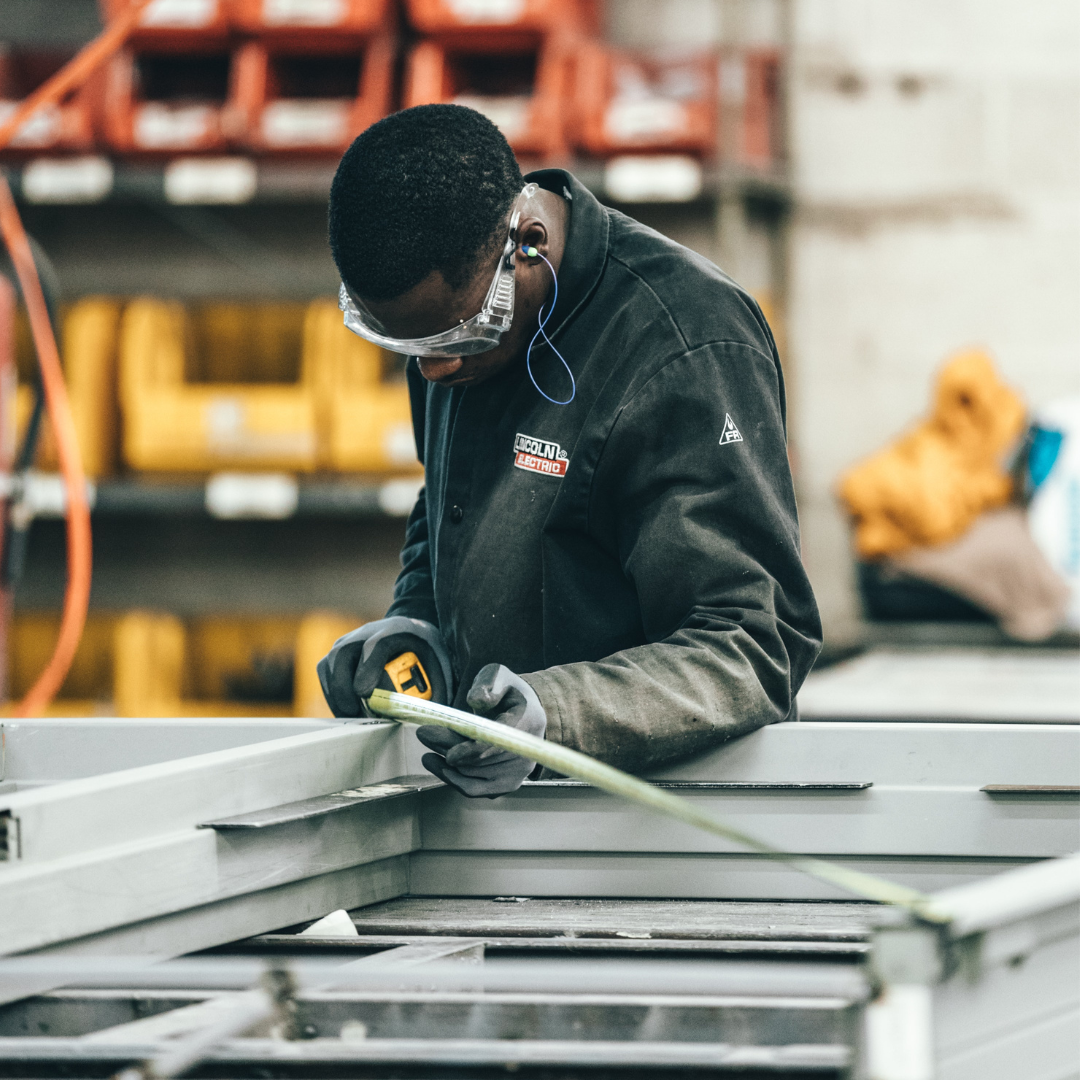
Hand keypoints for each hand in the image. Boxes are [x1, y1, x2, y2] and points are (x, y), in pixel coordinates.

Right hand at [316, 616, 452, 716]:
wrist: (410, 631)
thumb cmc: (425, 651)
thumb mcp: (438, 664)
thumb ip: (437, 689)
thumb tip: (432, 721)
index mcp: (396, 630)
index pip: (376, 643)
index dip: (368, 667)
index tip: (365, 692)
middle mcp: (366, 631)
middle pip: (343, 651)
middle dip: (343, 685)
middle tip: (354, 712)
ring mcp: (349, 641)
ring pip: (329, 663)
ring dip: (335, 693)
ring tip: (350, 715)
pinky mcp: (338, 653)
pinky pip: (325, 672)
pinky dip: (332, 693)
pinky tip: (346, 710)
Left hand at [418, 663, 545, 797]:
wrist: (524, 711)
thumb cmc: (507, 692)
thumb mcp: (498, 676)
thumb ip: (488, 684)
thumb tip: (477, 700)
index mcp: (528, 721)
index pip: (500, 743)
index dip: (473, 751)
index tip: (449, 754)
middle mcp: (528, 751)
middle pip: (481, 760)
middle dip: (449, 748)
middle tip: (425, 734)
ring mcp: (518, 771)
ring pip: (474, 775)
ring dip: (447, 764)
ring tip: (428, 748)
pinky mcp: (507, 783)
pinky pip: (476, 788)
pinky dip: (454, 779)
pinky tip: (438, 766)